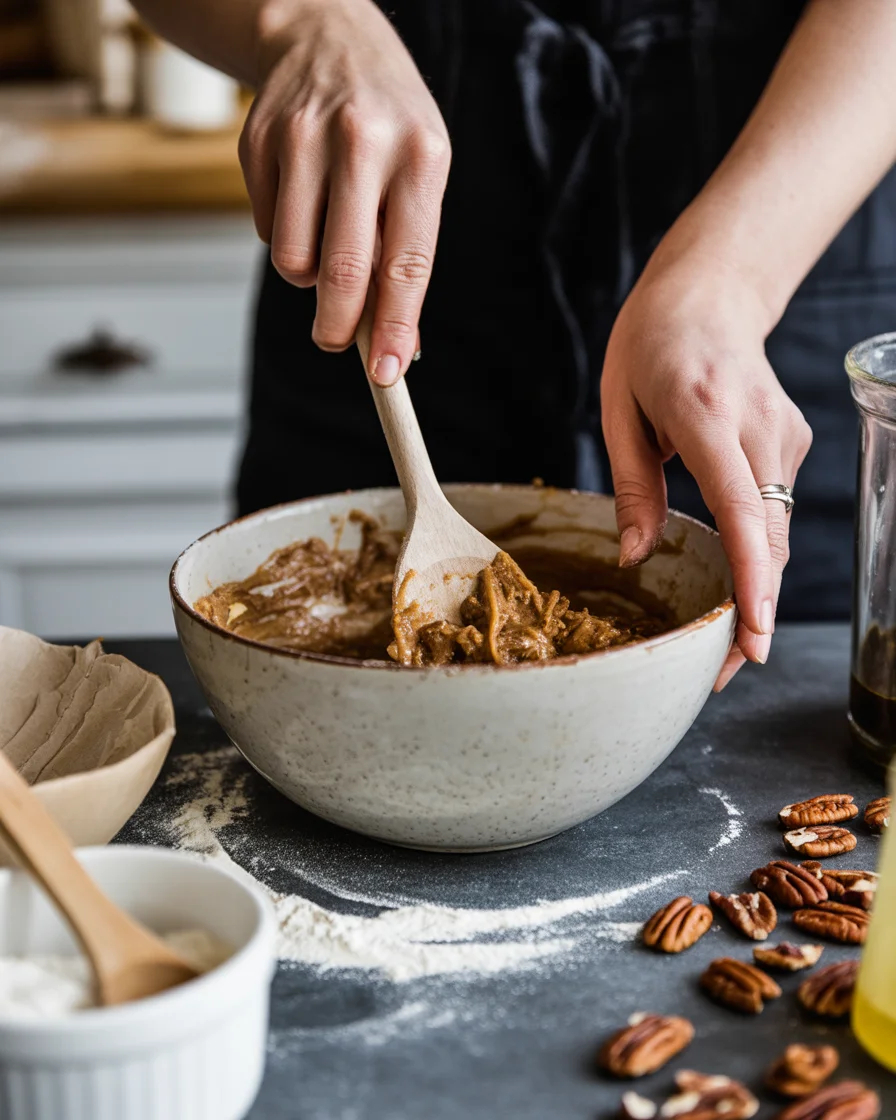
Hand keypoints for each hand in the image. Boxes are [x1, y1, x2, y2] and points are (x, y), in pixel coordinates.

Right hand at [239, 0, 450, 383]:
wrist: (325, 36)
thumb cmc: (388, 124)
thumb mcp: (421, 173)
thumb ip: (408, 255)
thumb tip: (397, 344)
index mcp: (420, 156)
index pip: (406, 263)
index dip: (394, 327)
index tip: (387, 374)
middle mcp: (362, 142)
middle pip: (342, 270)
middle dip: (338, 326)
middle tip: (335, 342)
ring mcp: (303, 138)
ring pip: (294, 260)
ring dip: (308, 276)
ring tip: (326, 241)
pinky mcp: (257, 142)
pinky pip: (268, 232)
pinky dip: (285, 238)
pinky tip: (302, 200)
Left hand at [600, 245, 812, 689]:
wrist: (709, 294)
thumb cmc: (651, 346)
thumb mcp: (619, 410)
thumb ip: (633, 487)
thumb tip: (635, 558)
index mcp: (706, 413)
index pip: (741, 508)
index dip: (752, 578)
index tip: (752, 634)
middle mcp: (758, 427)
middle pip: (770, 536)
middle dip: (754, 610)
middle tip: (721, 671)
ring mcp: (784, 434)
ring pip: (777, 531)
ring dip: (756, 587)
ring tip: (723, 640)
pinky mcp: (791, 443)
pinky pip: (774, 511)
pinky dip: (757, 551)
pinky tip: (733, 576)